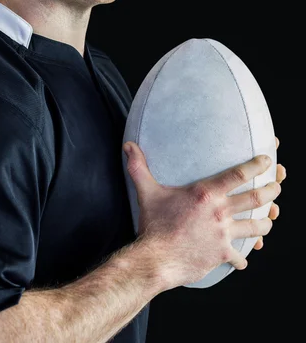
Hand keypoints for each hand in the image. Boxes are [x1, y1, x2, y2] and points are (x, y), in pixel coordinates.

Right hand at [123, 141, 280, 289]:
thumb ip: (139, 167)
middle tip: (277, 186)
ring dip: (265, 222)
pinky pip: (240, 256)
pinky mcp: (222, 254)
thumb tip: (128, 145)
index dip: (256, 165)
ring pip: (256, 227)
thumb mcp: (147, 192)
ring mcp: (224, 234)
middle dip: (271, 191)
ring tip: (270, 218)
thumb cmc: (153, 224)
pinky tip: (242, 259)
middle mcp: (220, 212)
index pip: (238, 174)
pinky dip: (243, 258)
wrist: (157, 259)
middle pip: (256, 199)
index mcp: (206, 193)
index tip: (267, 160)